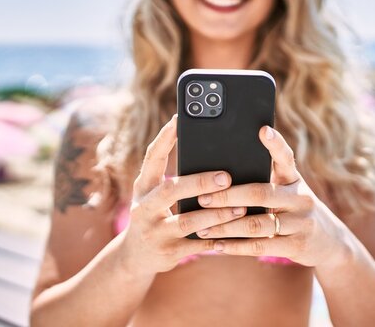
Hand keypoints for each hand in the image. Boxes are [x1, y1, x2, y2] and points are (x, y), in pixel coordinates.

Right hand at [118, 115, 246, 274]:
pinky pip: (197, 245)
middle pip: (171, 190)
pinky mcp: (168, 252)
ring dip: (216, 214)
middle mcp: (144, 207)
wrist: (134, 257)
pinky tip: (235, 235)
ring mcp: (155, 231)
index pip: (152, 157)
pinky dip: (217, 239)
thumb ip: (172, 178)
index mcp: (143, 187)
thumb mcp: (152, 195)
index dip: (165, 138)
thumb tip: (209, 153)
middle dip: (200, 183)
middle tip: (227, 176)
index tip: (180, 119)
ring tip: (240, 208)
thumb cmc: (153, 216)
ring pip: (188, 221)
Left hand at [195, 125, 354, 267]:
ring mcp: (301, 222)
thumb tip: (222, 174)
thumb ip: (265, 180)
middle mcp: (300, 197)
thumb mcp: (288, 191)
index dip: (275, 144)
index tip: (263, 130)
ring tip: (202, 227)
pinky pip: (260, 246)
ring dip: (226, 226)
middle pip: (261, 193)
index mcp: (294, 179)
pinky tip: (217, 245)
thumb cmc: (295, 210)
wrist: (330, 242)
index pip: (285, 157)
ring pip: (257, 224)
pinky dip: (236, 246)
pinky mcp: (297, 245)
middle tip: (202, 198)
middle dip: (228, 196)